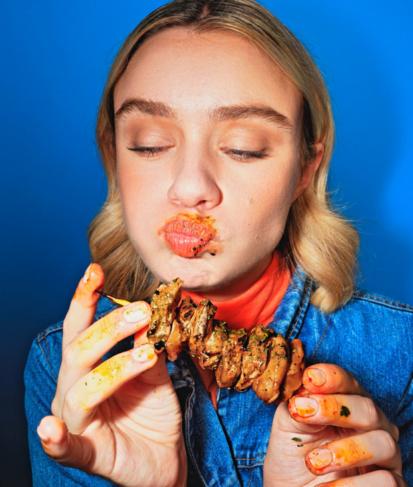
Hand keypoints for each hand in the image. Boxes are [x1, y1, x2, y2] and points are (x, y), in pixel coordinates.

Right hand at [36, 263, 185, 486]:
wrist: (165, 458)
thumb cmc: (152, 412)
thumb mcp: (155, 372)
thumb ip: (147, 344)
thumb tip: (149, 311)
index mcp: (88, 367)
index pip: (80, 328)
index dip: (84, 298)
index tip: (96, 270)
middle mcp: (74, 388)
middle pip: (79, 351)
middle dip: (109, 327)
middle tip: (142, 311)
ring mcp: (77, 421)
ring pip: (83, 388)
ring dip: (116, 367)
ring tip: (148, 355)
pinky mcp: (87, 452)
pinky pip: (66, 448)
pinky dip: (55, 439)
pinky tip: (50, 428)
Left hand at [263, 363, 405, 485]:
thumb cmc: (292, 458)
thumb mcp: (287, 425)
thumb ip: (297, 402)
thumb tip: (304, 383)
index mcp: (348, 404)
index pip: (347, 383)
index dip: (332, 377)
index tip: (310, 377)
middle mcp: (372, 426)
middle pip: (368, 408)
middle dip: (333, 407)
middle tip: (302, 412)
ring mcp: (384, 457)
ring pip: (383, 443)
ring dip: (345, 451)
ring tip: (313, 463)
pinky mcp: (391, 486)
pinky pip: (384, 481)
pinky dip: (350, 485)